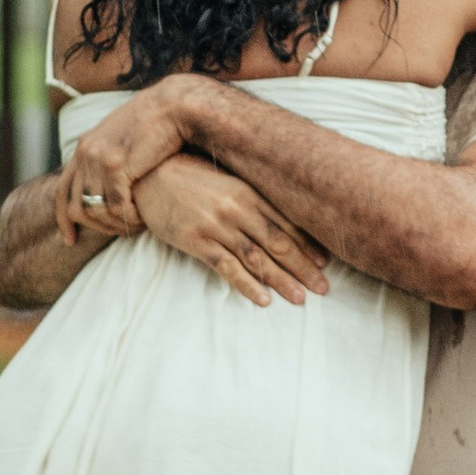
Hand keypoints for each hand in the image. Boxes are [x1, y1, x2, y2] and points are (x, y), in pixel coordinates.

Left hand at [56, 79, 206, 241]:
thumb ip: (109, 160)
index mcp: (84, 147)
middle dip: (96, 227)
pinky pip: (116, 207)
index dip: (64, 220)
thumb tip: (107, 188)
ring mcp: (98, 159)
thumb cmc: (156, 125)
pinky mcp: (116, 166)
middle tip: (119, 233)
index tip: (71, 240)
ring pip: (96, 211)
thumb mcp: (123, 141)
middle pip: (75, 207)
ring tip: (136, 225)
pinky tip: (144, 218)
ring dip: (116, 225)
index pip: (61, 191)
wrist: (173, 106)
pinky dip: (130, 219)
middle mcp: (85, 153)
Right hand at [136, 150, 330, 307]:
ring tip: (300, 298)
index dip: (308, 245)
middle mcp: (237, 208)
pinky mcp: (196, 240)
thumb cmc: (191, 176)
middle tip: (323, 288)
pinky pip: (226, 267)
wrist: (149, 175)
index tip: (326, 263)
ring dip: (281, 280)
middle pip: (278, 243)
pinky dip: (247, 285)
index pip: (287, 222)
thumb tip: (280, 217)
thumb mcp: (227, 180)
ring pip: (257, 258)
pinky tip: (263, 299)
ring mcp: (216, 225)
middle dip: (303, 267)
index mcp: (249, 192)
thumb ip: (251, 197)